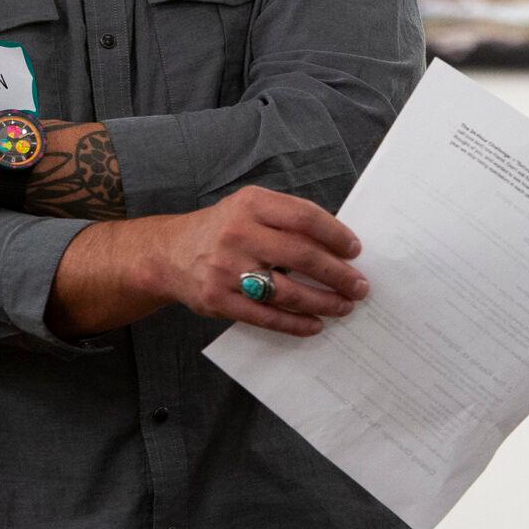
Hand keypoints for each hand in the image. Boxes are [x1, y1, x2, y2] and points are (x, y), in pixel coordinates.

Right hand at [146, 186, 367, 337]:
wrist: (169, 254)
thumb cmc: (222, 229)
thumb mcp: (248, 208)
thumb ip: (286, 219)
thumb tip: (337, 245)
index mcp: (251, 204)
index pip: (304, 217)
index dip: (335, 235)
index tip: (355, 250)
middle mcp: (238, 234)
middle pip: (302, 256)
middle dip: (338, 274)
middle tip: (360, 286)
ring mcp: (227, 269)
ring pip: (288, 291)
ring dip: (323, 302)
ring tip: (344, 306)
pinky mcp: (219, 300)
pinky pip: (267, 317)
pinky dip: (296, 323)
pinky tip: (315, 324)